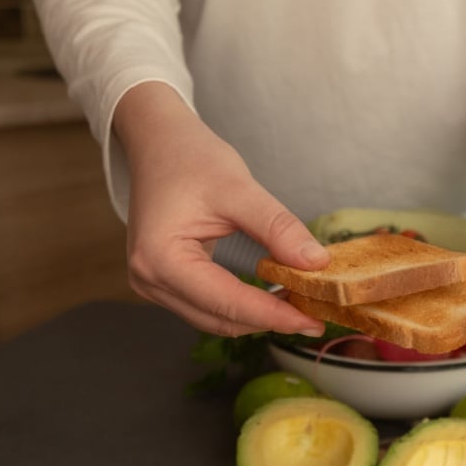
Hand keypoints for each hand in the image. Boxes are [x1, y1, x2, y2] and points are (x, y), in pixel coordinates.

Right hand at [113, 82, 329, 336]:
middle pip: (219, 318)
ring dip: (257, 317)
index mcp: (160, 259)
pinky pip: (208, 306)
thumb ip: (278, 228)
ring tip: (301, 307)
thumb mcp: (240, 189)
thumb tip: (316, 264)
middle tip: (316, 314)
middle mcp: (149, 280)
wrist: (159, 144)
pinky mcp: (165, 282)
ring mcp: (153, 284)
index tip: (313, 321)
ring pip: (214, 319)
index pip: (226, 302)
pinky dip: (242, 306)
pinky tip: (273, 297)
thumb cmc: (190, 158)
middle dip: (268, 320)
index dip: (273, 316)